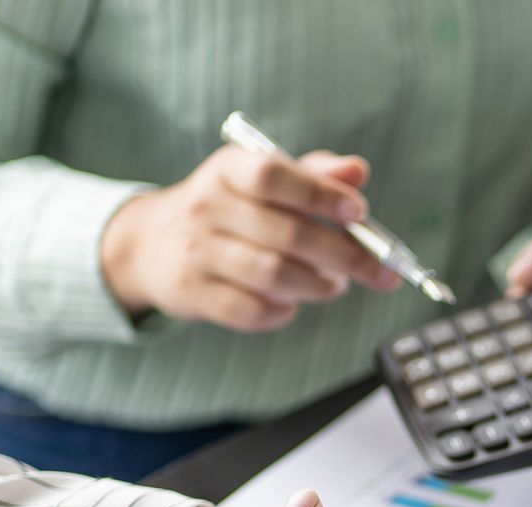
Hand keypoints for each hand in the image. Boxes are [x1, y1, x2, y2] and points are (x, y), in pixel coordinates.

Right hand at [101, 143, 400, 332]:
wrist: (151, 245)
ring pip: (274, 275)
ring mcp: (198, 253)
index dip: (320, 194)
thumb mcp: (262, 181)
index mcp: (228, 170)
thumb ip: (313, 175)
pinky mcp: (195, 295)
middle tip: (380, 270)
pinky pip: (253, 311)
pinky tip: (293, 302)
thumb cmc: (229, 210)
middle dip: (346, 256)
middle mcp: (207, 207)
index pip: (272, 175)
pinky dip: (285, 311)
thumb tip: (357, 170)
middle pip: (287, 233)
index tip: (359, 213)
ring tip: (333, 285)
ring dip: (318, 286)